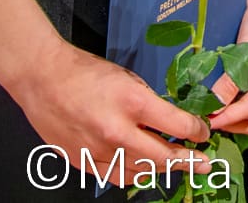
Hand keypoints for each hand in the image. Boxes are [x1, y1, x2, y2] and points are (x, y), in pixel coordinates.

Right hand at [12, 42, 210, 181]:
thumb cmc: (84, 71)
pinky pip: (117, 175)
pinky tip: (146, 169)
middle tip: (205, 163)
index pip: (177, 125)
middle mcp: (117, 130)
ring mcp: (99, 150)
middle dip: (189, 161)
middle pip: (163, 157)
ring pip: (142, 171)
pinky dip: (136, 173)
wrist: (41, 78)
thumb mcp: (126, 77)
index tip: (203, 132)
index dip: (196, 131)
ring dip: (163, 169)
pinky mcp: (83, 161)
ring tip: (178, 166)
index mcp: (132, 102)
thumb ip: (148, 101)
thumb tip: (170, 119)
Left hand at [208, 0, 247, 133]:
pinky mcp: (247, 68)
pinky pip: (236, 92)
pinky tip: (208, 93)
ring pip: (243, 109)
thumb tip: (215, 105)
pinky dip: (224, 97)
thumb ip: (234, 78)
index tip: (202, 121)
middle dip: (228, 122)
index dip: (225, 118)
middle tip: (201, 117)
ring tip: (202, 107)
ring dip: (225, 111)